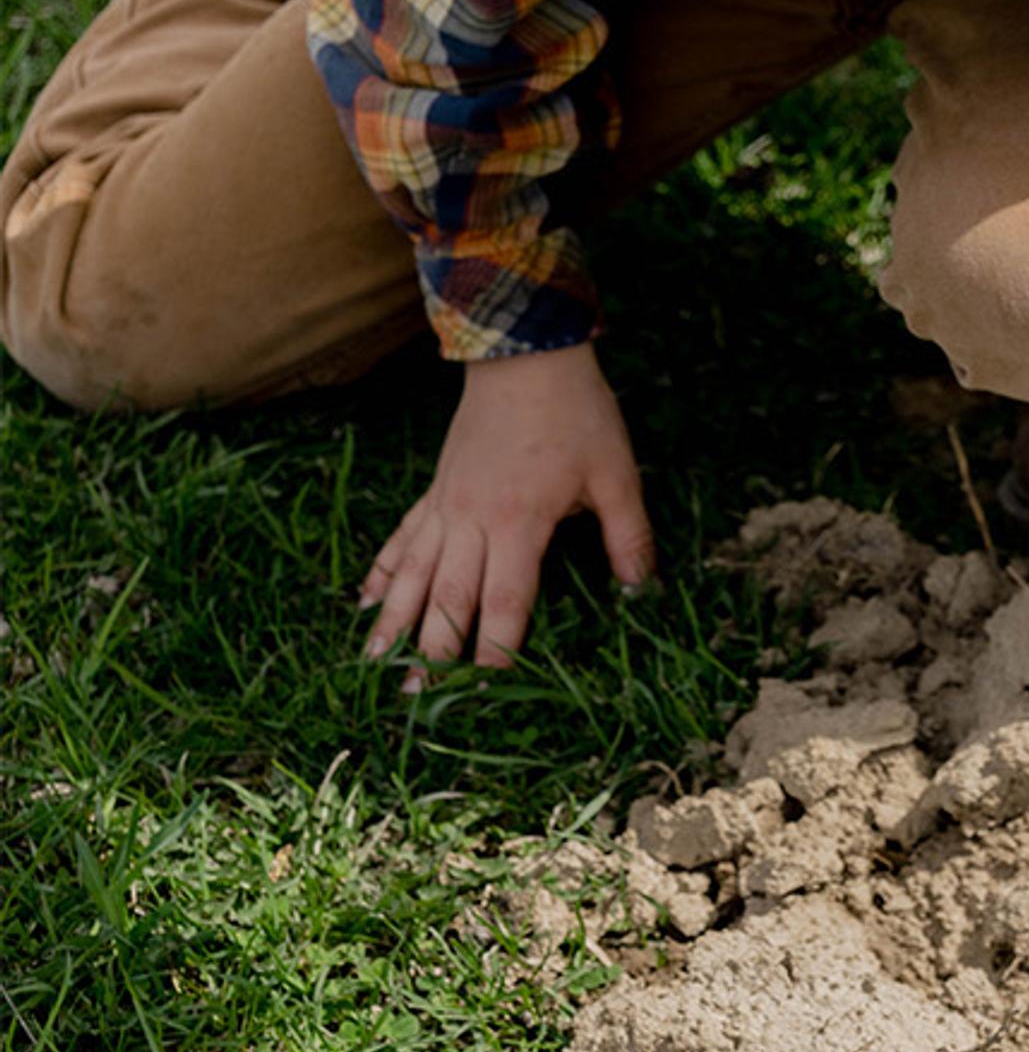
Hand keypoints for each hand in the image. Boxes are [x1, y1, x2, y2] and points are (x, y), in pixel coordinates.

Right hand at [360, 346, 653, 679]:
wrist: (524, 352)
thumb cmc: (576, 413)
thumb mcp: (617, 475)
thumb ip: (629, 536)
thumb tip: (640, 590)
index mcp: (519, 523)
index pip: (505, 602)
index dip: (496, 650)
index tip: (485, 691)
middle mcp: (472, 520)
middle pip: (448, 598)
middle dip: (432, 652)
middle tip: (413, 699)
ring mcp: (446, 504)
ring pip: (413, 573)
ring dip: (394, 621)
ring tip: (371, 662)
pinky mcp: (436, 489)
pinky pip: (402, 537)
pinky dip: (382, 571)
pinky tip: (364, 601)